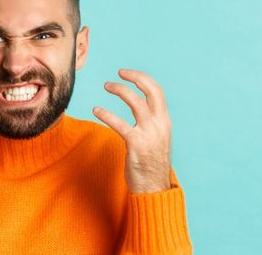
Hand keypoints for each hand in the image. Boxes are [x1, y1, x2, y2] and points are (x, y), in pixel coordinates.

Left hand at [93, 69, 172, 193]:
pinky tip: (96, 110)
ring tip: (106, 85)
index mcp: (165, 122)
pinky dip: (106, 113)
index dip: (143, 78)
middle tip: (119, 72)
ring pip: (136, 102)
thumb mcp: (157, 139)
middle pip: (151, 91)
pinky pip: (120, 123)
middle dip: (135, 77)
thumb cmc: (151, 164)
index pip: (157, 91)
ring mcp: (149, 134)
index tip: (127, 73)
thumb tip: (142, 108)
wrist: (154, 189)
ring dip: (120, 90)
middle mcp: (160, 125)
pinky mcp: (136, 145)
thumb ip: (152, 123)